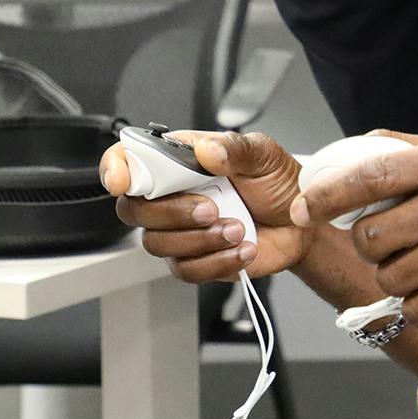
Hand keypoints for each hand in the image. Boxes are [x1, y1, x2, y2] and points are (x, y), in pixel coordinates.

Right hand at [101, 131, 311, 280]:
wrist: (301, 224)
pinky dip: (217, 261)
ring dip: (201, 240)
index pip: (130, 159)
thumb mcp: (264, 155)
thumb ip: (234, 148)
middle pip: (133, 210)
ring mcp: (181, 230)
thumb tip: (205, 150)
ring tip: (239, 229)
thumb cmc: (279, 183)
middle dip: (172, 213)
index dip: (116, 168)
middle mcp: (173, 195)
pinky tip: (244, 248)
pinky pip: (186, 270)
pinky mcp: (195, 259)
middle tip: (213, 209)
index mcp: (182, 161)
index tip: (121, 182)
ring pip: (157, 244)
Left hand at [294, 133, 417, 326]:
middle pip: (370, 236)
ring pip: (389, 277)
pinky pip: (415, 308)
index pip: (370, 174)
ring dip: (399, 277)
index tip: (302, 206)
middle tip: (395, 244)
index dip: (326, 194)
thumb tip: (353, 148)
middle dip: (373, 246)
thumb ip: (414, 150)